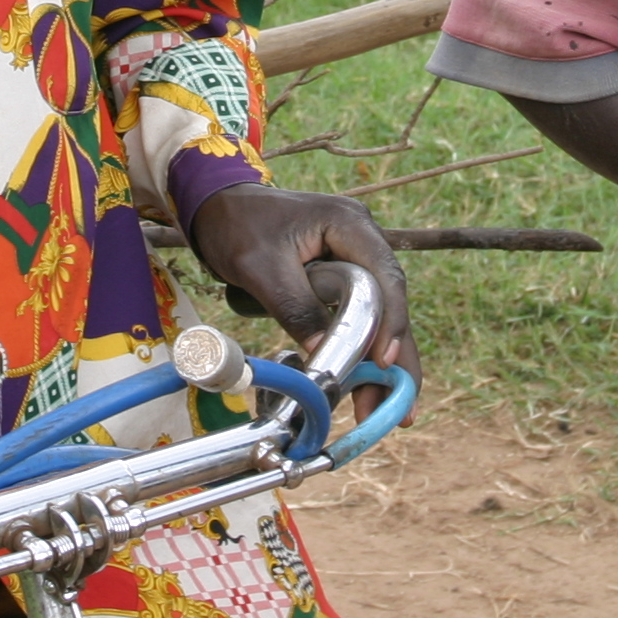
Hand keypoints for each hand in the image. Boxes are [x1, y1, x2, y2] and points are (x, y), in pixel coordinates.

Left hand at [184, 181, 419, 418]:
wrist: (216, 208)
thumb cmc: (237, 227)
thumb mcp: (261, 268)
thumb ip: (294, 307)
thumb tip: (323, 353)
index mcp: (350, 225)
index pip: (386, 278)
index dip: (390, 323)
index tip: (385, 362)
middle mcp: (362, 240)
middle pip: (391, 304)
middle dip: (397, 358)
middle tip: (401, 409)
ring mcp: (354, 258)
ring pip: (377, 317)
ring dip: (377, 362)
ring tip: (379, 409)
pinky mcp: (340, 277)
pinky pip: (356, 317)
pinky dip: (357, 350)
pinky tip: (361, 387)